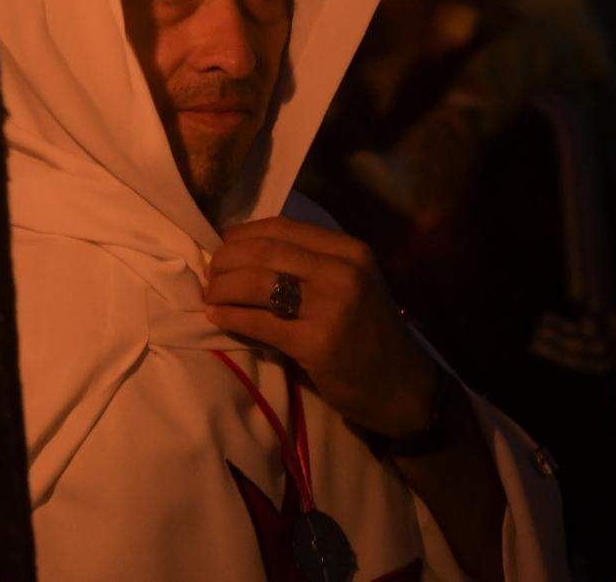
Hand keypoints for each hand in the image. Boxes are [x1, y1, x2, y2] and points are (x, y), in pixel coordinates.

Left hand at [203, 216, 438, 435]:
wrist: (405, 388)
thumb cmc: (370, 335)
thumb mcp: (352, 284)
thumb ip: (310, 265)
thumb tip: (246, 251)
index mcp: (349, 250)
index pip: (282, 227)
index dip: (243, 235)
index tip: (222, 246)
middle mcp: (343, 270)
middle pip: (264, 251)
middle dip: (226, 261)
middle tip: (209, 275)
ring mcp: (332, 306)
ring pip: (257, 282)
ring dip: (223, 287)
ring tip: (210, 295)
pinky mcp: (318, 343)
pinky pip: (260, 322)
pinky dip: (231, 317)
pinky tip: (216, 317)